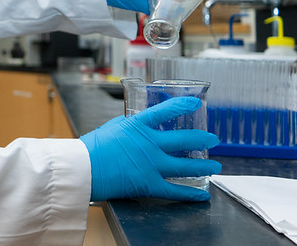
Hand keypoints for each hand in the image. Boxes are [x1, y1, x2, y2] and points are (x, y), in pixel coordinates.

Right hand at [79, 96, 220, 201]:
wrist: (83, 168)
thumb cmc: (92, 148)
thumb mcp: (112, 128)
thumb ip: (130, 127)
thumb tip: (140, 126)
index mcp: (137, 126)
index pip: (165, 111)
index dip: (182, 106)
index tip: (195, 104)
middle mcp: (149, 143)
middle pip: (183, 140)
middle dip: (202, 139)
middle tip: (213, 139)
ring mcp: (151, 164)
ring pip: (185, 166)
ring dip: (203, 166)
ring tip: (215, 166)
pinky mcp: (149, 184)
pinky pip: (175, 190)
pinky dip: (191, 194)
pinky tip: (202, 195)